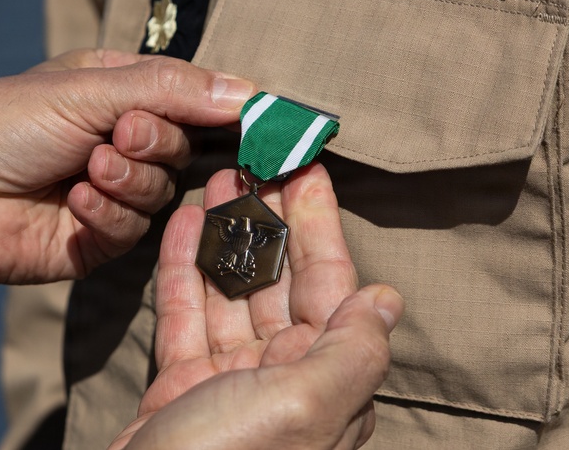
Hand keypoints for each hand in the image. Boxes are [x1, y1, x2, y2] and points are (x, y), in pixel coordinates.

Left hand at [0, 50, 255, 288]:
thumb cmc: (3, 122)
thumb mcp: (88, 88)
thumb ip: (170, 90)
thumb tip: (248, 92)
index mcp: (120, 91)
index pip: (194, 96)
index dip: (225, 108)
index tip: (260, 117)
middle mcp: (121, 140)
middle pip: (185, 146)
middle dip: (155, 141)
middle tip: (118, 133)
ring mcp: (110, 192)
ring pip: (162, 190)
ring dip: (128, 179)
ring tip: (86, 168)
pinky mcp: (97, 239)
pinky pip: (133, 230)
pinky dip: (107, 212)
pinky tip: (72, 202)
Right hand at [109, 164, 403, 449]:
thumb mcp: (305, 406)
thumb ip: (352, 349)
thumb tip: (388, 298)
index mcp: (325, 383)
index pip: (332, 285)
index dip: (321, 224)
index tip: (309, 168)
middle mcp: (284, 380)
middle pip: (282, 281)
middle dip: (270, 220)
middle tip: (256, 162)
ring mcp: (229, 385)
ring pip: (232, 293)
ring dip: (226, 237)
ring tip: (218, 181)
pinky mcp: (180, 390)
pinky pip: (186, 317)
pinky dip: (185, 271)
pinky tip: (184, 226)